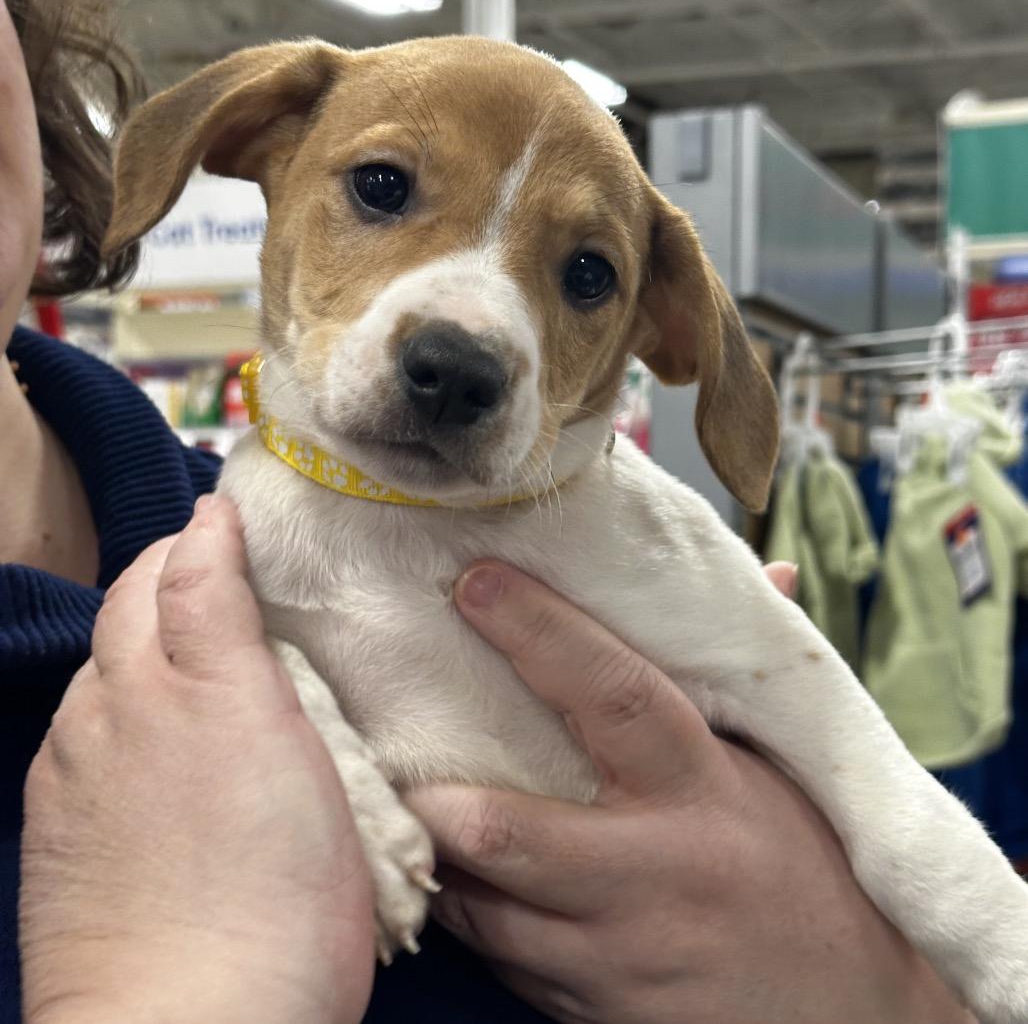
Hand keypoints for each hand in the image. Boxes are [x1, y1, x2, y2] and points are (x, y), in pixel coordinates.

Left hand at [19, 496, 374, 1023]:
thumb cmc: (287, 905)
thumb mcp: (321, 776)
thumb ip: (283, 681)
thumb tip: (261, 623)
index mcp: (205, 686)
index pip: (191, 571)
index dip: (211, 534)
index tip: (230, 515)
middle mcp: (124, 705)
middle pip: (129, 599)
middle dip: (167, 565)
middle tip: (211, 564)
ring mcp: (75, 761)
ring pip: (98, 661)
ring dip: (136, 632)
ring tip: (184, 648)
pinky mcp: (49, 815)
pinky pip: (75, 724)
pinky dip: (109, 698)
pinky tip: (142, 734)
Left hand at [407, 560, 972, 1023]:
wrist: (852, 1017)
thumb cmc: (809, 874)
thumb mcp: (785, 770)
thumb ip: (751, 680)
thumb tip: (775, 573)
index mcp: (703, 787)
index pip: (614, 694)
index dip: (540, 632)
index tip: (474, 582)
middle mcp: (653, 872)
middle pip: (514, 833)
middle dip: (437, 792)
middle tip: (382, 731)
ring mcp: (616, 954)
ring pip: (484, 908)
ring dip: (432, 853)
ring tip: (397, 798)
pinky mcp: (590, 1008)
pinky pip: (498, 956)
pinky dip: (466, 908)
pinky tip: (451, 870)